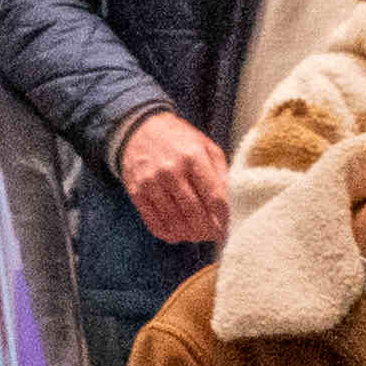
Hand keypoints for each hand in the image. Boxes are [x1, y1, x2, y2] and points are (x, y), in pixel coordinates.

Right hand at [119, 109, 238, 246]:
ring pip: (175, 222)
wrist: (140, 130)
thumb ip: (220, 172)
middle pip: (195, 213)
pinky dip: (169, 234)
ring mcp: (151, 183)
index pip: (214, 197)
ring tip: (197, 235)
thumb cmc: (179, 140)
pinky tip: (178, 234)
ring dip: (189, 235)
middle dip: (207, 230)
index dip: (223, 218)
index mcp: (193, 156)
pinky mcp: (137, 193)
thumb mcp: (205, 146)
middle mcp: (171, 170)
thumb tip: (228, 204)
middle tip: (212, 235)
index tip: (226, 228)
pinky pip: (155, 224)